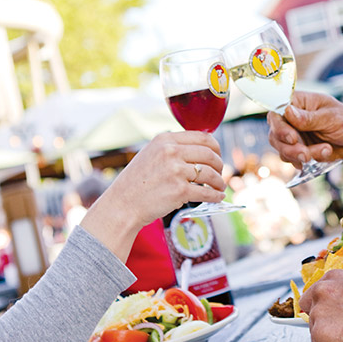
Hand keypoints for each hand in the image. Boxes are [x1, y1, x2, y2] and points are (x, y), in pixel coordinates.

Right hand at [93, 131, 225, 229]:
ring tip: (219, 186)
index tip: (217, 155)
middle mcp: (170, 152)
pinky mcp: (179, 191)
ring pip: (210, 173)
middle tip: (220, 173)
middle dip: (219, 165)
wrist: (123, 204)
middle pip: (210, 154)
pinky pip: (206, 193)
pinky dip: (216, 196)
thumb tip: (202, 149)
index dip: (215, 147)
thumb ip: (172, 148)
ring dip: (219, 182)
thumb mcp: (151, 154)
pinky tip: (218, 197)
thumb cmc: (137, 182)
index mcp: (165, 139)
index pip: (203, 137)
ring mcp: (175, 171)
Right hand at [267, 91, 342, 167]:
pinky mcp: (300, 150)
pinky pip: (293, 160)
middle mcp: (291, 119)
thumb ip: (309, 118)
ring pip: (283, 150)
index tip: (292, 138)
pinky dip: (307, 162)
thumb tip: (287, 111)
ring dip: (301, 156)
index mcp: (297, 103)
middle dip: (289, 148)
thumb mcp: (331, 117)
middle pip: (275, 135)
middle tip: (306, 154)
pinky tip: (325, 153)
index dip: (279, 127)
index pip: (276, 113)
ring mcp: (294, 136)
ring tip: (325, 150)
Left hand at [300, 270, 342, 341]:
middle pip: (312, 322)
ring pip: (316, 341)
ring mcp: (320, 315)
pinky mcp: (322, 338)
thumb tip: (338, 301)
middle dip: (330, 331)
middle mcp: (322, 293)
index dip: (325, 315)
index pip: (310, 301)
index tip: (337, 323)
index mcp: (331, 279)